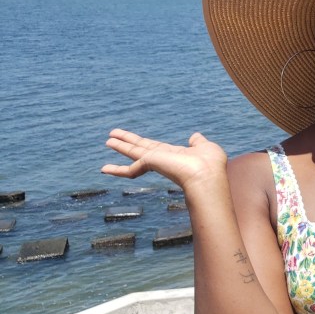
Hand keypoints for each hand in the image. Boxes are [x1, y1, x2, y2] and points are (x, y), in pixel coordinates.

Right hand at [101, 129, 227, 192]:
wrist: (206, 177)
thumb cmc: (210, 164)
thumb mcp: (206, 147)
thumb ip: (198, 142)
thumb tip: (194, 136)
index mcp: (175, 155)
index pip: (155, 148)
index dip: (145, 144)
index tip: (138, 141)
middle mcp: (163, 159)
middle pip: (141, 148)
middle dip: (127, 142)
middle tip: (112, 137)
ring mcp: (156, 162)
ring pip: (134, 154)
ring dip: (120, 146)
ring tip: (107, 140)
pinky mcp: (150, 164)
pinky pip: (130, 169)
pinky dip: (117, 170)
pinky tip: (104, 169)